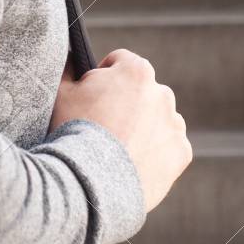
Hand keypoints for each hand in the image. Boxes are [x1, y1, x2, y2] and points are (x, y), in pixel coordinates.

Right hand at [48, 48, 191, 212]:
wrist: (92, 182)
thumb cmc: (74, 132)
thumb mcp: (61, 93)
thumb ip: (69, 70)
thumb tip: (72, 61)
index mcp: (136, 71)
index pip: (120, 61)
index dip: (102, 76)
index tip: (92, 96)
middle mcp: (162, 93)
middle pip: (142, 91)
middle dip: (127, 102)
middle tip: (103, 126)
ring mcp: (175, 123)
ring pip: (159, 119)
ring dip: (144, 127)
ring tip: (118, 149)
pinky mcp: (181, 152)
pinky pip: (169, 147)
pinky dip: (155, 153)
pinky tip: (132, 164)